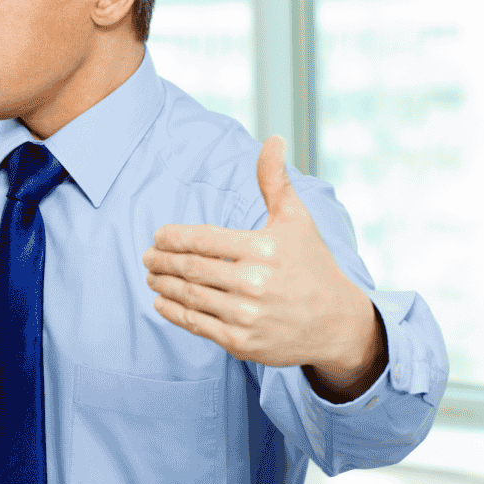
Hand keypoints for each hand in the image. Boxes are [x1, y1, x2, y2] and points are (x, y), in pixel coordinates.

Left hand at [142, 136, 385, 400]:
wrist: (336, 323)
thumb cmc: (312, 265)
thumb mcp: (296, 219)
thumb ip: (275, 181)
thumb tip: (273, 140)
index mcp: (262, 249)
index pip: (201, 240)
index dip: (172, 238)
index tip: (158, 237)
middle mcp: (254, 283)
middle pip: (189, 269)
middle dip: (161, 261)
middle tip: (147, 257)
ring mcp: (247, 315)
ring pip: (188, 297)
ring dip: (162, 286)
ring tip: (152, 277)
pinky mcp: (242, 343)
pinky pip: (196, 324)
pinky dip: (173, 312)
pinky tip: (162, 302)